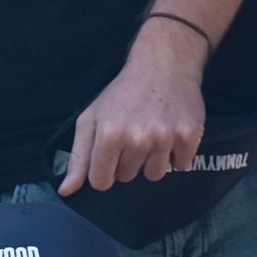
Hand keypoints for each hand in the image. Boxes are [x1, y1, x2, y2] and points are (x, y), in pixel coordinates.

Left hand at [61, 31, 206, 191]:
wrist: (164, 65)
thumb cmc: (121, 95)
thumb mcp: (90, 120)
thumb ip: (78, 158)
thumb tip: (66, 191)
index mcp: (109, 136)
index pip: (101, 182)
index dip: (103, 171)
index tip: (109, 154)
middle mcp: (138, 139)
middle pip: (128, 177)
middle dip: (127, 162)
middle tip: (133, 135)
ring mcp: (165, 138)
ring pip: (154, 175)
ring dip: (152, 160)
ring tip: (152, 135)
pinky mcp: (190, 136)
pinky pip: (181, 165)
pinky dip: (177, 154)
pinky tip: (171, 133)